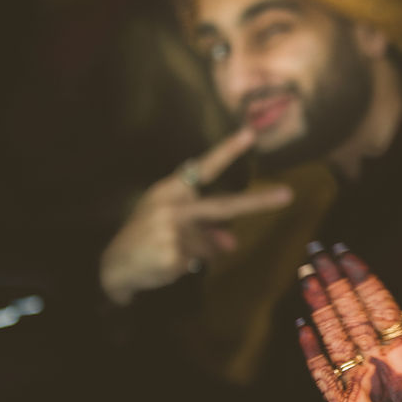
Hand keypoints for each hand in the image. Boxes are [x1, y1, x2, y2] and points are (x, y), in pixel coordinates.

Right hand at [98, 128, 292, 305]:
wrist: (113, 266)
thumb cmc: (145, 238)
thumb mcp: (172, 224)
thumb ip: (205, 227)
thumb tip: (232, 241)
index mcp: (171, 191)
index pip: (202, 167)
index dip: (226, 151)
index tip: (250, 133)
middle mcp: (172, 205)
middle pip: (222, 206)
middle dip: (257, 202)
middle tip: (288, 195)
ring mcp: (172, 229)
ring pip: (211, 246)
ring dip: (199, 254)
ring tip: (171, 253)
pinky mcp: (173, 252)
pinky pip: (198, 262)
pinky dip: (188, 267)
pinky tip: (166, 264)